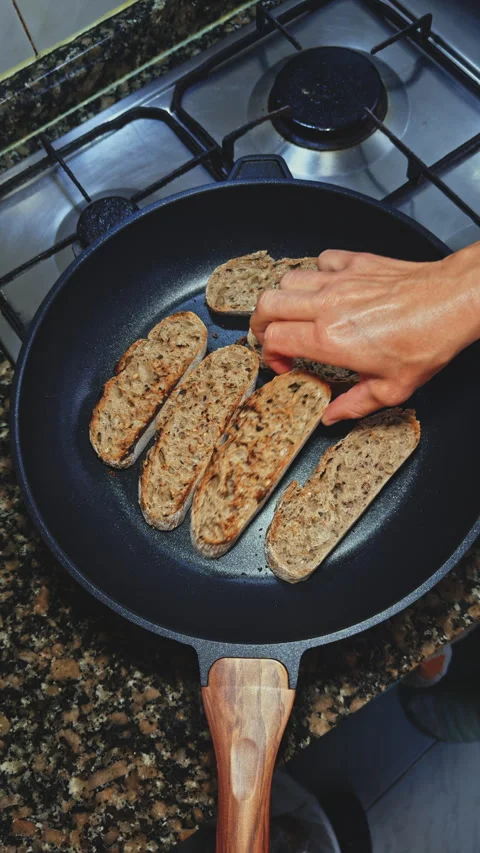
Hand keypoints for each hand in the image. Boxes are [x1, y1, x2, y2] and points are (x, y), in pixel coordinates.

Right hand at [250, 244, 479, 424]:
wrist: (452, 301)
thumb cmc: (426, 342)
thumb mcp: (392, 389)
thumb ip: (354, 404)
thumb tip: (332, 415)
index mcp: (329, 339)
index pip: (273, 339)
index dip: (270, 356)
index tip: (286, 365)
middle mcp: (327, 306)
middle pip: (266, 305)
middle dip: (260, 324)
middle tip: (273, 338)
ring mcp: (339, 280)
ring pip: (286, 280)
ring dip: (285, 299)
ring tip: (298, 315)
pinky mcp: (354, 262)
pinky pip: (319, 261)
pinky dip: (315, 274)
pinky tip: (328, 289)